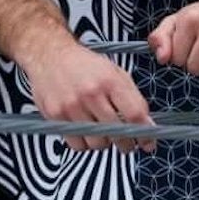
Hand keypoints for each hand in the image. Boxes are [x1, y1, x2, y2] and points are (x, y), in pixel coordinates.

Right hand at [20, 39, 154, 152]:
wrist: (50, 54)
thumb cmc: (84, 65)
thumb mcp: (114, 72)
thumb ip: (132, 97)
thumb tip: (147, 124)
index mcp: (109, 80)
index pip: (134, 114)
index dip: (145, 133)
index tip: (148, 143)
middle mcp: (90, 93)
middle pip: (117, 133)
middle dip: (127, 143)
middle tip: (128, 143)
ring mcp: (72, 106)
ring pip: (97, 142)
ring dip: (104, 142)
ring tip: (103, 132)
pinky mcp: (56, 116)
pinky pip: (77, 144)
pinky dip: (85, 143)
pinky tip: (87, 132)